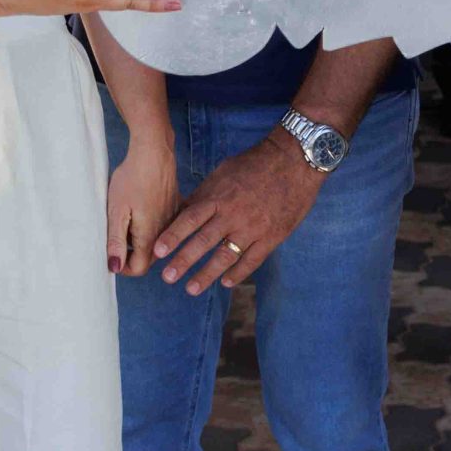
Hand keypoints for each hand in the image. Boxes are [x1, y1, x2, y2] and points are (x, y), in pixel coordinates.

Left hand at [106, 135, 179, 275]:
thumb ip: (116, 241)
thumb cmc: (132, 179)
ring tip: (126, 219)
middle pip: (148, 257)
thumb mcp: (116, 211)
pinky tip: (139, 209)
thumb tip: (114, 267)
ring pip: (155, 242)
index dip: (122, 266)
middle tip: (116, 235)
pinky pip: (162, 227)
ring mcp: (172, 219)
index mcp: (150, 236)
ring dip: (139, 239)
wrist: (153, 152)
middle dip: (131, 254)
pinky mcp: (175, 207)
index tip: (111, 253)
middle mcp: (165, 232)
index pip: (139, 268)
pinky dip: (150, 226)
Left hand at [151, 131, 321, 294]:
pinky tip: (226, 282)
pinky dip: (238, 273)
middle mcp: (233, 214)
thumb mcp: (223, 172)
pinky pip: (252, 260)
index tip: (157, 252)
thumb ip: (204, 194)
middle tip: (167, 277)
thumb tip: (181, 211)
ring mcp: (253, 227)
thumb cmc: (254, 164)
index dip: (173, 236)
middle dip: (183, 261)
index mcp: (219, 196)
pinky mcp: (272, 236)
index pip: (190, 219)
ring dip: (207, 274)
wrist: (294, 160)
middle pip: (204, 242)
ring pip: (226, 256)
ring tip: (191, 289)